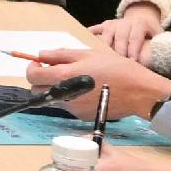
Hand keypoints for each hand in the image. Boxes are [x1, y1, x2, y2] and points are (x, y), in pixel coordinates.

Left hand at [24, 40, 170, 113]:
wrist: (138, 91)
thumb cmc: (116, 68)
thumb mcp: (88, 54)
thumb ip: (61, 55)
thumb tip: (41, 56)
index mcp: (65, 77)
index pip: (33, 77)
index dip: (32, 69)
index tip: (40, 64)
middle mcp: (65, 96)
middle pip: (38, 91)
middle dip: (41, 81)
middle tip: (56, 70)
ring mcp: (72, 109)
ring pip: (53, 99)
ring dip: (56, 89)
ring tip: (75, 80)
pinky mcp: (81, 116)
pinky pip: (67, 106)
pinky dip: (70, 98)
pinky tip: (86, 90)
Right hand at [94, 7, 163, 58]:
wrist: (141, 17)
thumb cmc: (149, 31)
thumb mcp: (158, 34)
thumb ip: (158, 44)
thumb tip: (159, 57)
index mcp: (139, 24)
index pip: (135, 37)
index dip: (134, 49)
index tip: (133, 62)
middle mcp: (124, 22)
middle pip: (120, 37)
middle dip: (119, 51)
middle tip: (118, 64)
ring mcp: (112, 24)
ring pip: (106, 34)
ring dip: (105, 46)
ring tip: (103, 59)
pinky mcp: (103, 25)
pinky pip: (95, 29)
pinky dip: (90, 36)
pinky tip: (85, 44)